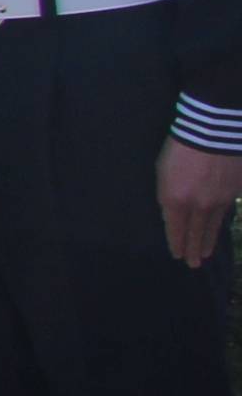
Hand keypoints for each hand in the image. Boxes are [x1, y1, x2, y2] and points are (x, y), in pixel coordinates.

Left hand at [165, 138, 240, 270]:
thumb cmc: (179, 148)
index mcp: (176, 201)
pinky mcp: (234, 193)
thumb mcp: (162, 173)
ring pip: (213, 227)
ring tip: (205, 254)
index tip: (177, 254)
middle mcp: (199, 206)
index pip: (176, 229)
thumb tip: (175, 212)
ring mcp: (219, 201)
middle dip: (193, 250)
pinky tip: (218, 228)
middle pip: (196, 233)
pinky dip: (221, 223)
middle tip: (193, 264)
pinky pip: (226, 213)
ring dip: (208, 241)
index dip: (176, 243)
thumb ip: (169, 196)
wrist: (213, 131)